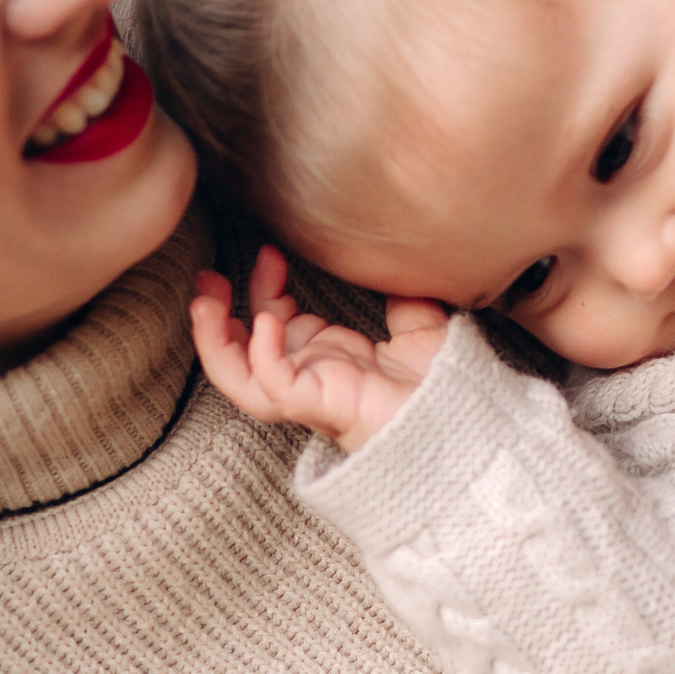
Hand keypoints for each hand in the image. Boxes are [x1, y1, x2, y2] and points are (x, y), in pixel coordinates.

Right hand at [188, 246, 448, 451]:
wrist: (470, 422)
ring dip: (215, 342)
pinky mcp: (322, 407)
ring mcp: (313, 395)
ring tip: (204, 303)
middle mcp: (313, 379)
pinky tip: (265, 323)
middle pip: (241, 356)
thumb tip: (395, 266)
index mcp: (329, 361)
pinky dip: (264, 356)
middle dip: (215, 319)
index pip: (275, 325)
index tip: (272, 251)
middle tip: (205, 279)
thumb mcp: (421, 329)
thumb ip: (403, 302)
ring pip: (241, 380)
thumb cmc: (446, 387)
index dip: (264, 288)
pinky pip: (275, 388)